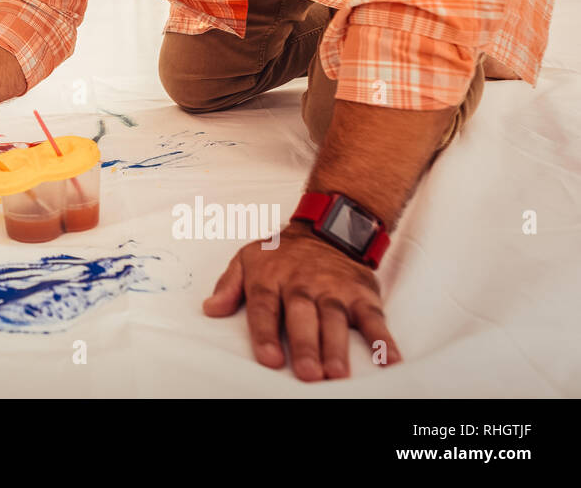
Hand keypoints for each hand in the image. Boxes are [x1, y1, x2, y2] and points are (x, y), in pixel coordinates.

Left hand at [203, 220, 400, 380]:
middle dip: (306, 344)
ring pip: (335, 318)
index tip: (270, 358)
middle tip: (308, 372)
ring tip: (337, 372)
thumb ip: (228, 284)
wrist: (327, 227)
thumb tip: (210, 308)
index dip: (266, 333)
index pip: (265, 307)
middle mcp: (303, 284)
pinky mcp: (362, 294)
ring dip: (337, 346)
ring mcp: (334, 289)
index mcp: (271, 278)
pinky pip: (374, 317)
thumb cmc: (284, 253)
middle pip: (302, 316)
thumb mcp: (248, 258)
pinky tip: (389, 359)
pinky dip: (382, 338)